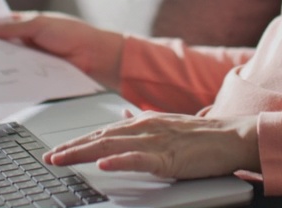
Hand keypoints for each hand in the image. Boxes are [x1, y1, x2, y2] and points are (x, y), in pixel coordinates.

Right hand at [0, 11, 125, 89]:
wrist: (95, 57)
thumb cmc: (73, 34)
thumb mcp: (39, 25)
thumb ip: (13, 27)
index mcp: (27, 24)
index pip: (0, 24)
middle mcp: (26, 42)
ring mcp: (29, 60)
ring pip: (5, 62)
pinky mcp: (34, 76)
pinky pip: (16, 77)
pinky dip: (6, 77)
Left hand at [44, 111, 259, 178]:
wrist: (233, 137)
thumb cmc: (203, 137)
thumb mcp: (167, 125)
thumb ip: (142, 123)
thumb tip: (124, 117)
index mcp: (143, 122)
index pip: (102, 133)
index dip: (77, 142)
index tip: (56, 152)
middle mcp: (145, 128)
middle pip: (100, 138)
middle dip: (72, 148)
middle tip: (48, 158)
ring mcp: (156, 141)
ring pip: (113, 146)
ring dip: (84, 153)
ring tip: (63, 160)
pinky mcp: (170, 157)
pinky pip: (140, 159)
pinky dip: (120, 161)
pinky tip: (104, 165)